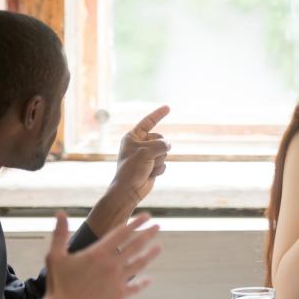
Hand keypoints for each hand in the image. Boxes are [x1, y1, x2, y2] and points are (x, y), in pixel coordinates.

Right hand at [43, 211, 159, 298]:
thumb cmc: (58, 285)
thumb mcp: (55, 257)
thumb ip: (60, 234)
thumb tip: (61, 212)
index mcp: (98, 253)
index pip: (122, 233)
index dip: (136, 223)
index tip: (147, 216)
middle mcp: (112, 264)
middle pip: (135, 246)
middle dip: (148, 234)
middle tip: (158, 227)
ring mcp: (118, 280)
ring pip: (139, 264)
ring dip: (150, 255)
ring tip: (159, 247)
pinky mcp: (119, 296)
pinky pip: (135, 287)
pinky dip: (143, 283)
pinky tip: (149, 280)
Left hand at [87, 106, 171, 235]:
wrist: (129, 190)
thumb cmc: (132, 169)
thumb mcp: (147, 152)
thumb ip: (161, 144)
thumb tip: (169, 145)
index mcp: (132, 137)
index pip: (148, 122)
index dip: (158, 114)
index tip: (168, 107)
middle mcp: (139, 145)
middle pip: (160, 139)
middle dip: (159, 150)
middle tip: (148, 159)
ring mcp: (146, 155)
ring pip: (164, 152)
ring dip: (159, 161)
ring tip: (147, 168)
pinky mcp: (152, 165)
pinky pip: (164, 163)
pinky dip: (159, 169)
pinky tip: (149, 175)